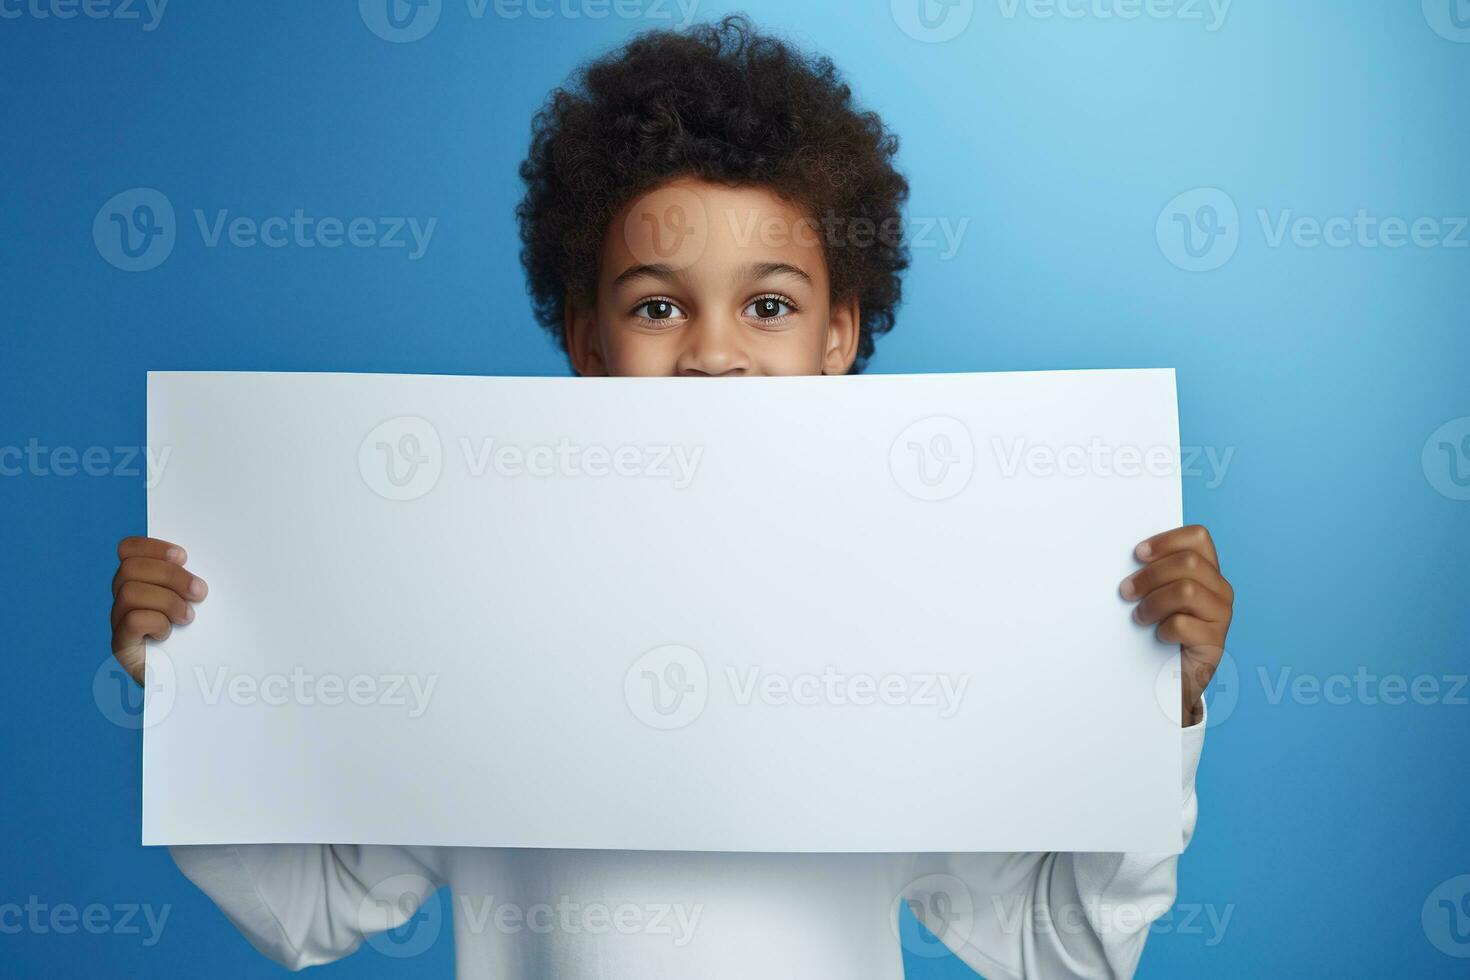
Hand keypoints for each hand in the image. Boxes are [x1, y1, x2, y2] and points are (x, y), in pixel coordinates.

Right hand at [110, 536, 207, 684]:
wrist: (198, 680)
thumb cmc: (205, 636)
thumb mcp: (201, 599)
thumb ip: (193, 578)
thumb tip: (212, 558)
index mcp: (140, 581)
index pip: (128, 549)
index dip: (152, 547)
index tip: (184, 557)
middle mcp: (124, 600)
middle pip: (130, 568)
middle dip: (170, 575)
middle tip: (200, 593)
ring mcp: (119, 623)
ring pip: (129, 592)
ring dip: (168, 600)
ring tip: (188, 617)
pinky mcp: (122, 647)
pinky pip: (133, 621)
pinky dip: (156, 622)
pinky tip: (169, 633)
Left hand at [1119, 524, 1232, 727]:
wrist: (1171, 677)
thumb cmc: (1160, 629)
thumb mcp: (1158, 595)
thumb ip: (1154, 574)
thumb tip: (1128, 558)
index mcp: (1208, 572)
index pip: (1198, 538)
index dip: (1166, 541)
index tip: (1138, 554)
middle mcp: (1221, 591)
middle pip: (1188, 563)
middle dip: (1150, 575)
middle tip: (1126, 591)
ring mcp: (1222, 617)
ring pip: (1186, 590)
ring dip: (1153, 602)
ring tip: (1139, 616)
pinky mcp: (1214, 644)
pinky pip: (1183, 624)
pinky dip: (1163, 628)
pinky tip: (1158, 635)